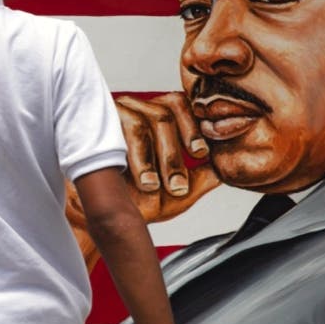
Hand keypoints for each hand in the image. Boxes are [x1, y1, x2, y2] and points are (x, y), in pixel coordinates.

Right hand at [66, 93, 220, 265]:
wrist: (105, 217)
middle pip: (164, 115)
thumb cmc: (140, 200)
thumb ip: (204, 177)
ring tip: (153, 187)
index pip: (182, 107)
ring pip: (141, 124)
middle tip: (176, 184)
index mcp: (161, 117)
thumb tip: (226, 166)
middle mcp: (139, 108)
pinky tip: (138, 178)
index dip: (193, 128)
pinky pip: (117, 132)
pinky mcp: (98, 121)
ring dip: (151, 159)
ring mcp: (116, 112)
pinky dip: (132, 157)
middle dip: (173, 154)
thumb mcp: (180, 192)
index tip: (201, 153)